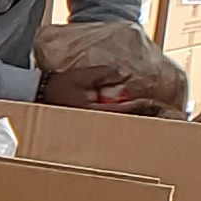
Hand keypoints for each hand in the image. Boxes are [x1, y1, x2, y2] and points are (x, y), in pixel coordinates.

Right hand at [42, 64, 179, 114]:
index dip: (142, 107)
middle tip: (162, 117)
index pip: (125, 110)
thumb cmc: (58, 85)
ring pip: (118, 126)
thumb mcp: (81, 75)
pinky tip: (132, 118)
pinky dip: (122, 120)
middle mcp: (95, 122)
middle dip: (143, 120)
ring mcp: (91, 126)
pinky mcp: (88, 125)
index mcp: (94, 110)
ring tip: (152, 119)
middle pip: (125, 123)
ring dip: (134, 122)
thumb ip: (104, 74)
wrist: (38, 95)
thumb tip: (125, 74)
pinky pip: (110, 124)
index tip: (156, 104)